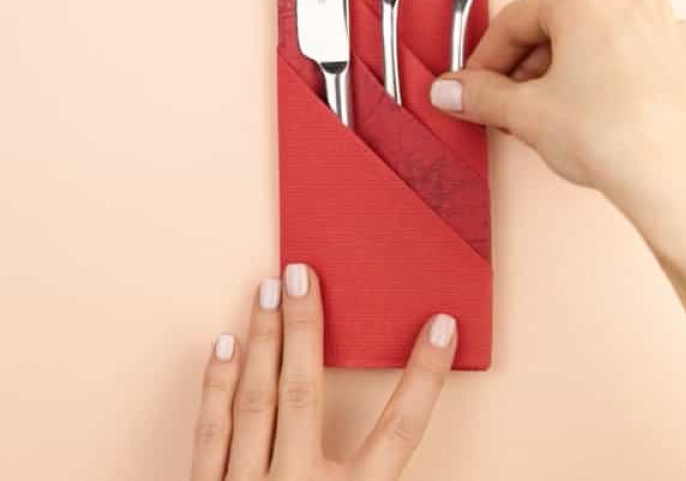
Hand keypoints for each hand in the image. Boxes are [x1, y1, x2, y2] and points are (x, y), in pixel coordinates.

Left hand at [191, 264, 456, 480]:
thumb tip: (407, 448)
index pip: (400, 433)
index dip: (423, 377)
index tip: (441, 326)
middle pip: (305, 396)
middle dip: (306, 330)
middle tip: (301, 273)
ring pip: (255, 403)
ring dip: (262, 342)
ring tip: (265, 290)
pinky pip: (209, 437)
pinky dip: (215, 388)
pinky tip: (221, 346)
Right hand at [430, 0, 685, 258]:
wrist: (677, 185)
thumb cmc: (611, 137)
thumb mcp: (524, 114)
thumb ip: (478, 95)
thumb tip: (450, 90)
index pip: (514, 21)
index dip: (484, 58)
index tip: (473, 85)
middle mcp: (631, 0)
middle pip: (556, 29)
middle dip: (524, 69)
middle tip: (506, 106)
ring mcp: (666, 29)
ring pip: (593, 43)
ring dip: (561, 74)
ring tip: (548, 117)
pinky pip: (629, 60)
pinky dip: (602, 80)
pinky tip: (591, 116)